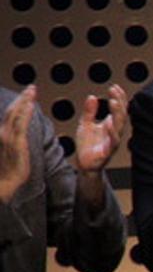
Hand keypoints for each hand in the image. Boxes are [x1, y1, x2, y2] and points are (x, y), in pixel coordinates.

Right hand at [0, 85, 35, 203]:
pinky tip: (30, 104)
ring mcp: (8, 137)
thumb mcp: (9, 152)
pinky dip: (25, 112)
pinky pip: (21, 124)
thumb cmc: (7, 172)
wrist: (4, 183)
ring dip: (24, 100)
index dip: (17, 104)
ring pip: (16, 114)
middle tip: (31, 88)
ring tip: (32, 90)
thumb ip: (13, 140)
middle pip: (12, 110)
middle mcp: (2, 132)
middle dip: (21, 97)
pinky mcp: (16, 143)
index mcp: (2, 134)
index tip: (25, 96)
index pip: (10, 115)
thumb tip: (17, 134)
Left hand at [75, 84, 127, 175]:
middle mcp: (115, 132)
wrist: (84, 164)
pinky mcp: (108, 151)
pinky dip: (112, 132)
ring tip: (113, 101)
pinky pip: (113, 141)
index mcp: (111, 125)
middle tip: (114, 90)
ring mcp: (113, 142)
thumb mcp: (85, 124)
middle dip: (119, 102)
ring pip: (119, 126)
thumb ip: (89, 111)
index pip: (119, 109)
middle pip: (121, 115)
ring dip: (117, 114)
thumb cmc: (87, 146)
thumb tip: (92, 97)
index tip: (114, 86)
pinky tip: (109, 123)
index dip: (118, 98)